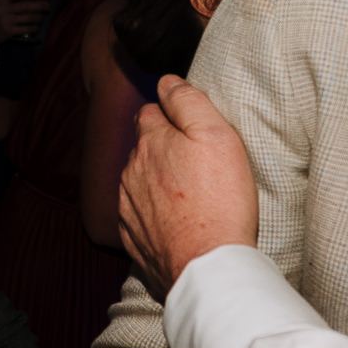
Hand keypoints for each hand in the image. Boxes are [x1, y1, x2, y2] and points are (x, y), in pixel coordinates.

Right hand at [0, 0, 49, 46]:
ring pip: (28, 18)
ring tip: (42, 17)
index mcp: (1, 0)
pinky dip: (34, 27)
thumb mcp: (0, 4)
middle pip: (25, 6)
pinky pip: (26, 29)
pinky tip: (37, 26)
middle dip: (39, 5)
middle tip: (47, 6)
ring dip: (38, 17)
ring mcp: (6, 21)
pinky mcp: (9, 31)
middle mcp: (3, 9)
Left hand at [118, 74, 256, 297]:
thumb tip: (167, 80)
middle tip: (197, 164)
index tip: (190, 129)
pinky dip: (154, 215)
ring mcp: (128, 206)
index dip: (171, 116)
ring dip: (157, 183)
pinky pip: (139, 216)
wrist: (207, 266)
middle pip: (143, 147)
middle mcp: (130, 172)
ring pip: (138, 182)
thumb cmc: (220, 200)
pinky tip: (178, 221)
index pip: (150, 112)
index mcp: (150, 142)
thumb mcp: (216, 136)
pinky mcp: (132, 238)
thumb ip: (188, 102)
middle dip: (163, 149)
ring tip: (191, 195)